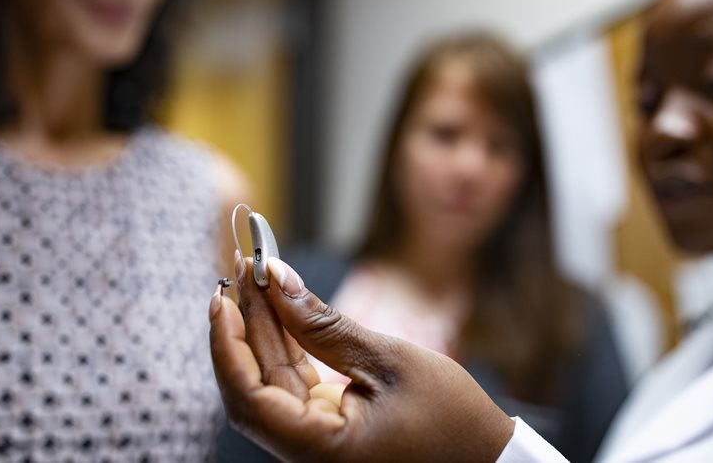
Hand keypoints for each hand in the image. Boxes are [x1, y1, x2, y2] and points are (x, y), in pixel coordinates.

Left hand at [209, 255, 515, 461]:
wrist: (490, 458)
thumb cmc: (452, 418)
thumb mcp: (388, 361)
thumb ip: (324, 324)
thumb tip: (277, 279)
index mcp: (322, 450)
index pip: (249, 398)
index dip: (228, 345)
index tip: (222, 295)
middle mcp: (309, 453)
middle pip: (253, 386)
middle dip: (243, 326)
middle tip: (243, 268)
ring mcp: (317, 441)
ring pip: (271, 382)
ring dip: (263, 329)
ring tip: (259, 276)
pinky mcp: (329, 427)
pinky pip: (293, 384)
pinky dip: (286, 345)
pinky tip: (280, 306)